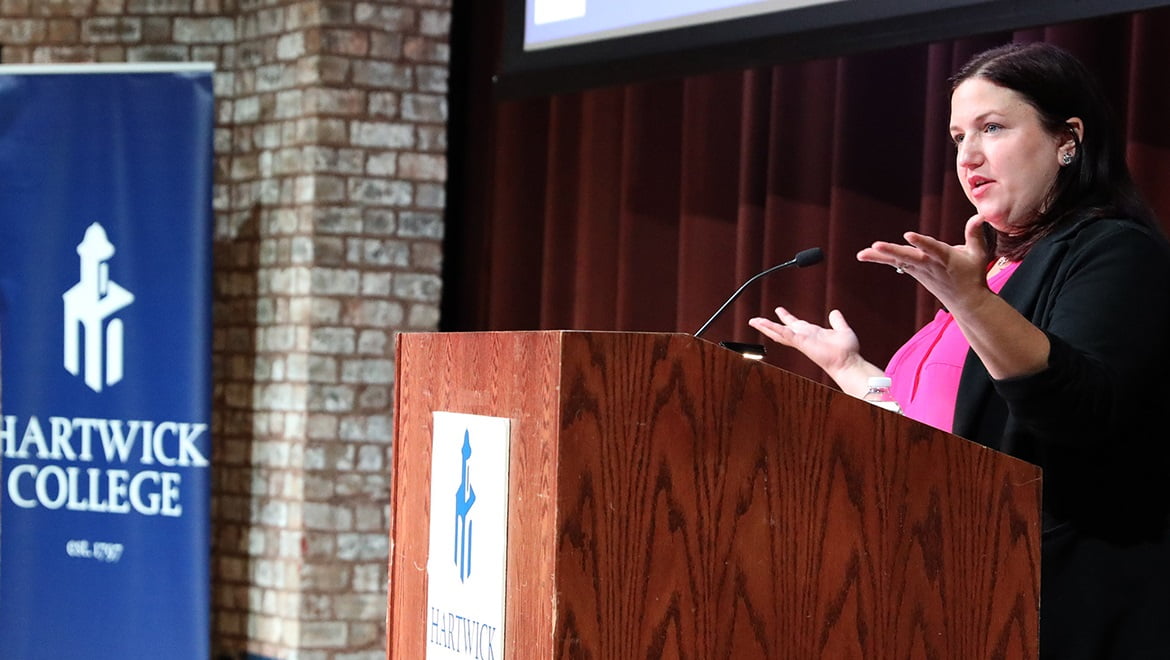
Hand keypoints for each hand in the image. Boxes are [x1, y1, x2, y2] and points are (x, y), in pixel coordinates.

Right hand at [748, 307, 862, 375]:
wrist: (848, 362)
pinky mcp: (801, 342)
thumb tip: (834, 312)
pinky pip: (785, 334)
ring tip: (754, 321)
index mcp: (811, 334)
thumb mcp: (842, 330)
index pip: (795, 325)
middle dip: (768, 325)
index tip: (779, 310)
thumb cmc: (847, 351)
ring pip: (779, 332)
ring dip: (766, 326)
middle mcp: (804, 337)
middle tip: (756, 320)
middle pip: (781, 330)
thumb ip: (837, 321)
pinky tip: (764, 323)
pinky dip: (774, 328)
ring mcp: (801, 340)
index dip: (786, 317)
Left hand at [856, 214, 990, 311]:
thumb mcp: (979, 254)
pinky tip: (866, 254)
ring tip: (861, 253)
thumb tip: (979, 215)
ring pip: (898, 260)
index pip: (932, 249)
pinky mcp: (914, 272)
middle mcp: (929, 265)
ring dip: (879, 256)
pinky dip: (881, 258)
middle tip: (876, 245)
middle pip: (908, 257)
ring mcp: (920, 270)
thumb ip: (975, 234)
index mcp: (945, 259)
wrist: (967, 302)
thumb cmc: (973, 274)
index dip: (921, 242)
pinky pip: (895, 263)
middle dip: (892, 251)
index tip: (909, 235)